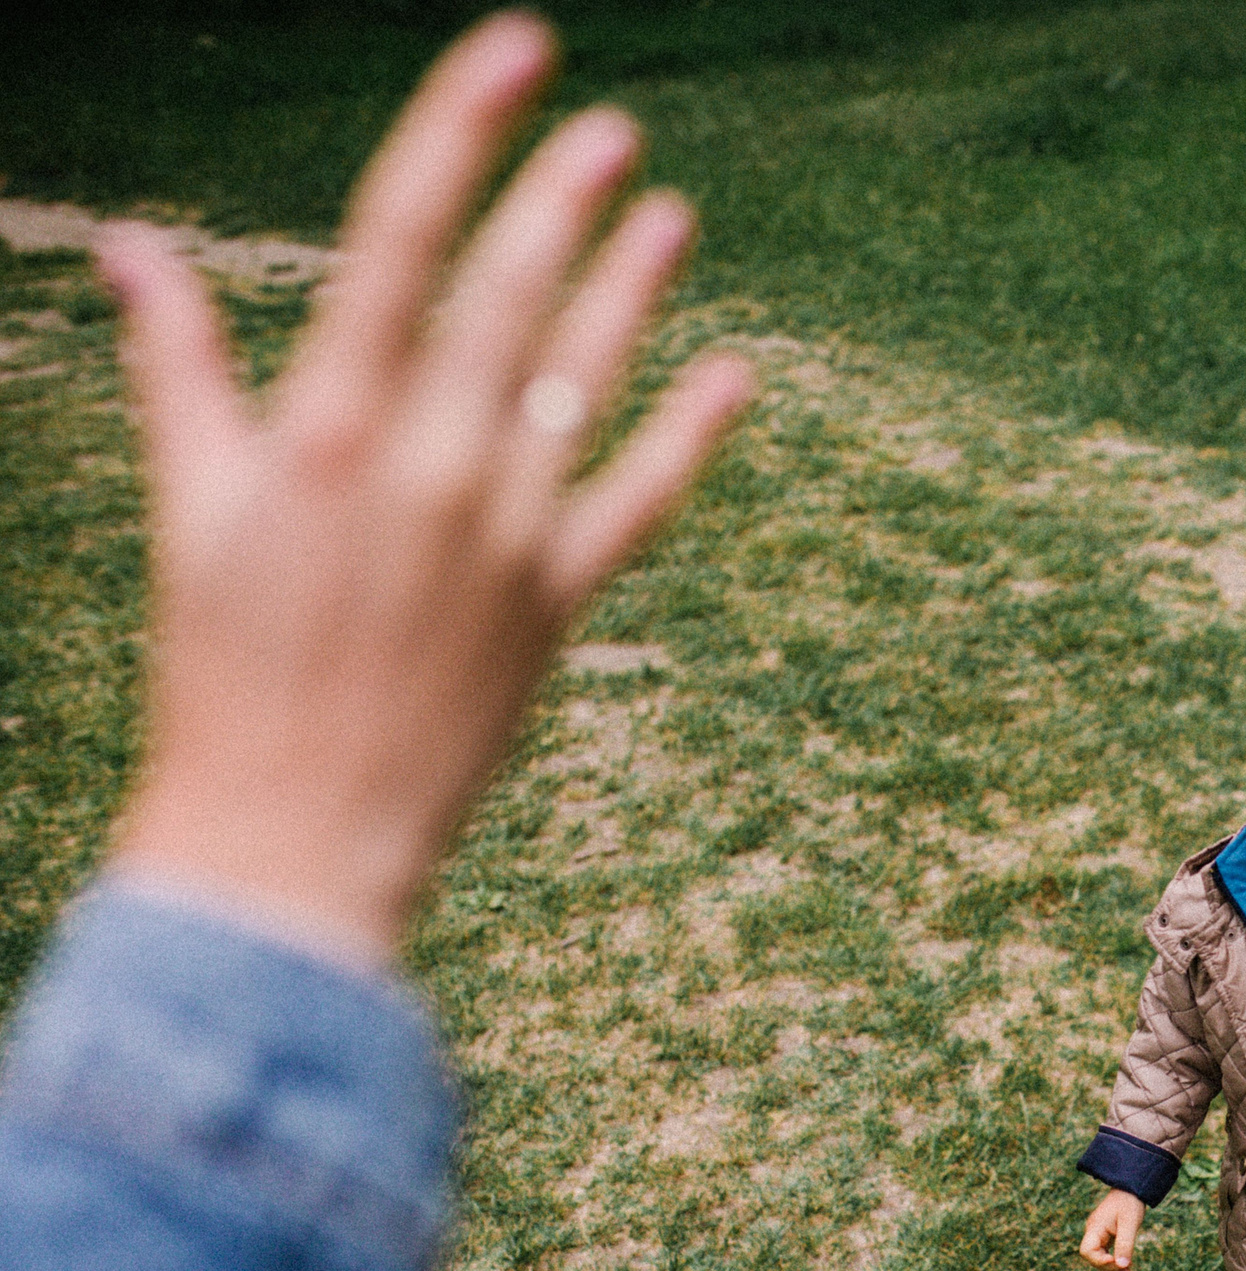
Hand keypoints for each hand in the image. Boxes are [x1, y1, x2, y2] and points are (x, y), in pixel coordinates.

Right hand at [98, 11, 753, 963]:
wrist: (295, 835)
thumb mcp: (193, 506)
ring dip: (631, 290)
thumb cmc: (222, 666)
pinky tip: (732, 370)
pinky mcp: (560, 601)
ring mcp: (506, 533)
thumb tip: (130, 250)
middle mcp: (428, 463)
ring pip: (585, 379)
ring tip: (670, 215)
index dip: (464, 127)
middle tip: (611, 126)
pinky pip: (641, 497)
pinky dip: (691, 432)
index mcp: (327, 425)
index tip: (520, 51)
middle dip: (561, 197)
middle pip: (511, 293)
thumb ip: (181, 369)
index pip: (404, 235)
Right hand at [1078, 1190, 1145, 1270]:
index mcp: (1095, 1227)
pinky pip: (1105, 1252)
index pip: (1087, 1250)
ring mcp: (1098, 1233)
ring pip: (1098, 1256)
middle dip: (1107, 1266)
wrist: (1132, 1189)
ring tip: (1127, 1270)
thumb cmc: (1130, 1203)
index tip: (1116, 1262)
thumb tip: (1122, 1266)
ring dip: (1111, 1266)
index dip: (1099, 1261)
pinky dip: (1114, 1260)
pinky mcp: (1105, 1235)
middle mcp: (1093, 1231)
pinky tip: (1126, 1265)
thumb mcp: (1130, 1223)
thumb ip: (1125, 1244)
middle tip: (1126, 1270)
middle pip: (1092, 1256)